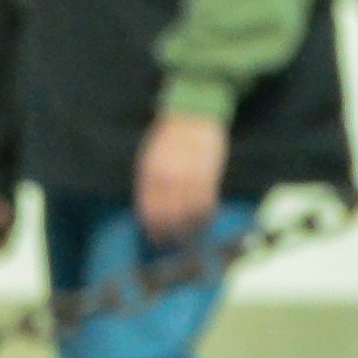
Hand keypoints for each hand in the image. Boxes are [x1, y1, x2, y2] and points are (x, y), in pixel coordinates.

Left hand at [133, 109, 227, 247]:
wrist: (192, 114)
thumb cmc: (170, 137)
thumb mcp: (152, 155)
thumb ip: (150, 178)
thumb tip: (148, 204)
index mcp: (151, 169)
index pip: (149, 205)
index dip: (152, 224)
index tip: (154, 237)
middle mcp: (169, 175)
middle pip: (168, 212)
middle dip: (168, 231)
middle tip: (170, 242)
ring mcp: (189, 175)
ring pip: (188, 210)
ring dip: (188, 227)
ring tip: (188, 237)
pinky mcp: (209, 173)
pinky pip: (207, 201)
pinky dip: (206, 215)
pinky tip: (205, 222)